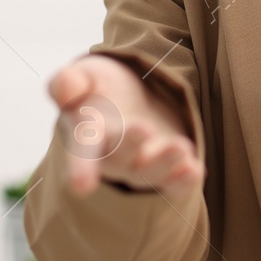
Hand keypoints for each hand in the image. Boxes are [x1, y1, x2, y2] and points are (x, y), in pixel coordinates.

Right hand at [44, 54, 202, 197]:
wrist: (134, 93)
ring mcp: (141, 166)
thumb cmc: (101, 87)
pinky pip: (173, 184)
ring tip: (180, 147)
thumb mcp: (85, 74)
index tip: (82, 186)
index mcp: (86, 136)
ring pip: (149, 173)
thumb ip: (68, 81)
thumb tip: (64, 88)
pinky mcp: (168, 169)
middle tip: (144, 127)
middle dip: (131, 146)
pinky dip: (183, 181)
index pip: (81, 152)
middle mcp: (113, 157)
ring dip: (164, 163)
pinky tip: (195, 171)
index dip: (80, 169)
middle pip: (120, 159)